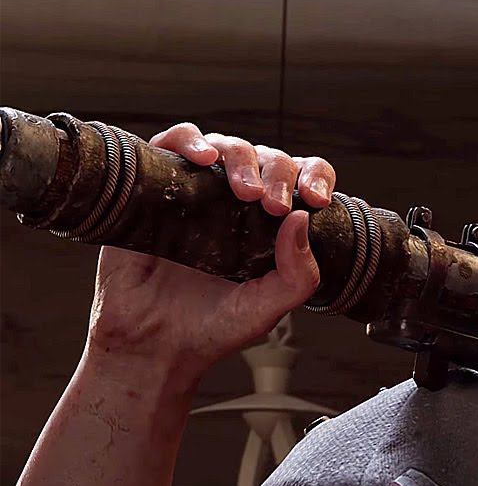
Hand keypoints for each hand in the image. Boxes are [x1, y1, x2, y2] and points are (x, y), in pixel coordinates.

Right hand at [84, 122, 335, 392]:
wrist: (153, 346)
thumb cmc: (213, 327)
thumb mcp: (268, 307)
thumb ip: (298, 274)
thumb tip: (304, 218)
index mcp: (273, 222)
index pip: (303, 178)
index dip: (316, 177)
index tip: (316, 199)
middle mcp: (238, 201)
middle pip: (269, 158)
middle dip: (279, 174)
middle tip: (272, 205)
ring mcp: (198, 191)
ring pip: (228, 147)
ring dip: (242, 158)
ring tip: (244, 190)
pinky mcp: (157, 188)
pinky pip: (173, 144)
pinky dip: (190, 140)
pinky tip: (204, 158)